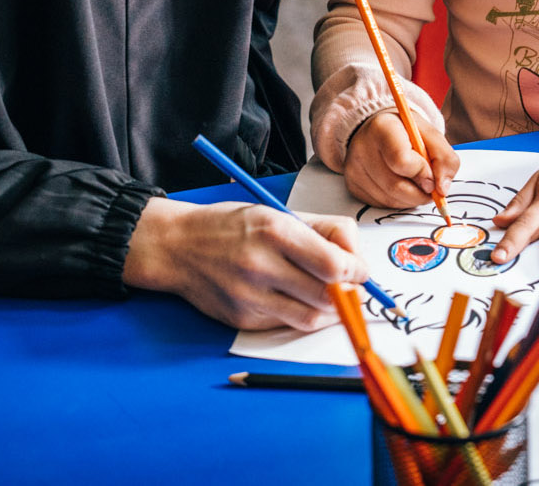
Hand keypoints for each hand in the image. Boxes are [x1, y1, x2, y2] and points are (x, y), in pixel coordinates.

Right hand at [122, 197, 365, 331]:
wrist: (178, 247)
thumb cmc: (232, 226)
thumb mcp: (276, 212)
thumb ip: (323, 231)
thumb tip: (357, 258)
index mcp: (275, 230)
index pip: (334, 265)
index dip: (357, 272)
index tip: (360, 270)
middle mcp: (261, 265)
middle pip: (328, 295)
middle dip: (347, 293)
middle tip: (350, 285)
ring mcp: (250, 296)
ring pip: (311, 318)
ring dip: (330, 311)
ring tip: (329, 296)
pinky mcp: (243, 319)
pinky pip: (286, 324)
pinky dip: (301, 315)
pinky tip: (297, 299)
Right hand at [343, 109, 459, 209]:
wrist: (377, 130)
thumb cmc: (405, 132)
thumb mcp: (430, 134)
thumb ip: (444, 158)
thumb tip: (442, 189)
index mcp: (382, 128)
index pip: (401, 160)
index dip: (422, 174)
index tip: (432, 176)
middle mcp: (362, 148)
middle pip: (396, 186)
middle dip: (420, 193)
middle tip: (430, 188)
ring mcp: (354, 168)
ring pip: (390, 200)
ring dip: (411, 199)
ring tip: (416, 184)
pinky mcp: (352, 185)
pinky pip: (381, 204)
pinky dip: (398, 201)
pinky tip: (401, 186)